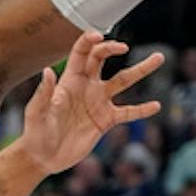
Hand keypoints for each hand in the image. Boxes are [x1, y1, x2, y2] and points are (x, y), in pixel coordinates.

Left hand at [20, 33, 164, 175]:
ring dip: (141, 69)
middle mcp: (87, 86)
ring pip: (124, 80)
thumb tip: (47, 71)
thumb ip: (43, 94)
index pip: (82, 53)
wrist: (43, 157)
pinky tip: (156, 106)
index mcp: (70, 80)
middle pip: (103, 59)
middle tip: (124, 48)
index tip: (100, 37)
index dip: (90, 41)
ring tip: (159, 58)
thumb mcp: (36, 114)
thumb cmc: (35, 133)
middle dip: (113, 48)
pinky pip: (128, 112)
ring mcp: (98, 102)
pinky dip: (142, 110)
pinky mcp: (106, 120)